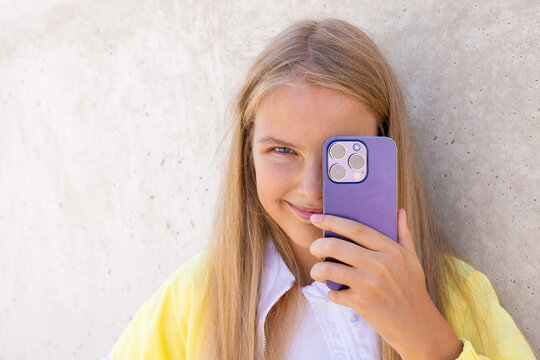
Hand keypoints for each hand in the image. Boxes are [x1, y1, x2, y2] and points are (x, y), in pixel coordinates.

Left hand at [308, 209, 462, 359]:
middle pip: (336, 246)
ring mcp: (369, 284)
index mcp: (391, 250)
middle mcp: (379, 264)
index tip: (316, 217)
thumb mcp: (412, 259)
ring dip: (317, 270)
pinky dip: (331, 293)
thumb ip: (403, 234)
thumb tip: (400, 211)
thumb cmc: (412, 290)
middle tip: (313, 247)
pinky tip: (337, 293)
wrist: (418, 327)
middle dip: (318, 245)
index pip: (356, 229)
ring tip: (318, 272)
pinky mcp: (362, 303)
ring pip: (329, 269)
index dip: (333, 221)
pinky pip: (334, 293)